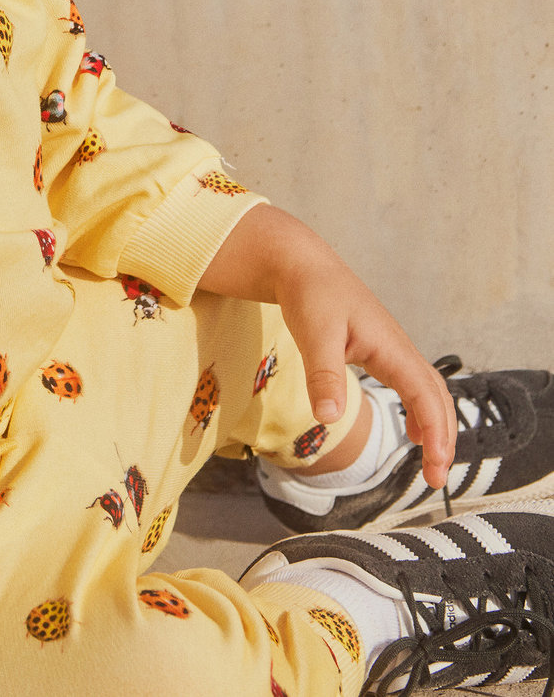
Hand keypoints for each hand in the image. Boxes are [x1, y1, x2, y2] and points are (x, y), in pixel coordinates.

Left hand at [200, 206, 456, 488]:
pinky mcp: (380, 350)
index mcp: (390, 346)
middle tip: (437, 480)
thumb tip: (328, 419)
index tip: (438, 467)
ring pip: (429, 391)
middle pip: (437, 396)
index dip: (437, 431)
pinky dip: (421, 411)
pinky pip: (413, 385)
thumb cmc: (309, 295)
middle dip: (444, 438)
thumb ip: (323, 375)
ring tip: (432, 464)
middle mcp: (399, 348)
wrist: (301, 265)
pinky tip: (413, 431)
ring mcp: (392, 348)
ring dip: (436, 426)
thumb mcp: (313, 335)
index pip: (425, 395)